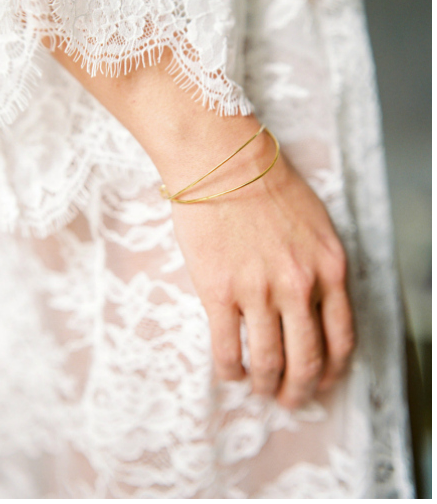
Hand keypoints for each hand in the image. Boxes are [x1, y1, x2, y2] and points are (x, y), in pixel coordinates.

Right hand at [167, 138, 354, 408]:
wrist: (221, 161)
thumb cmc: (264, 184)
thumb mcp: (314, 225)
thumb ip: (318, 266)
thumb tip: (310, 303)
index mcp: (329, 269)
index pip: (341, 336)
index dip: (333, 367)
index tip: (323, 380)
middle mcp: (299, 286)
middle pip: (307, 357)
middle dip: (300, 387)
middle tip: (290, 399)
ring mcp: (258, 291)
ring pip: (268, 358)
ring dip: (264, 383)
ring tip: (258, 390)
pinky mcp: (219, 292)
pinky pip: (227, 346)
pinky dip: (230, 368)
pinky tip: (228, 373)